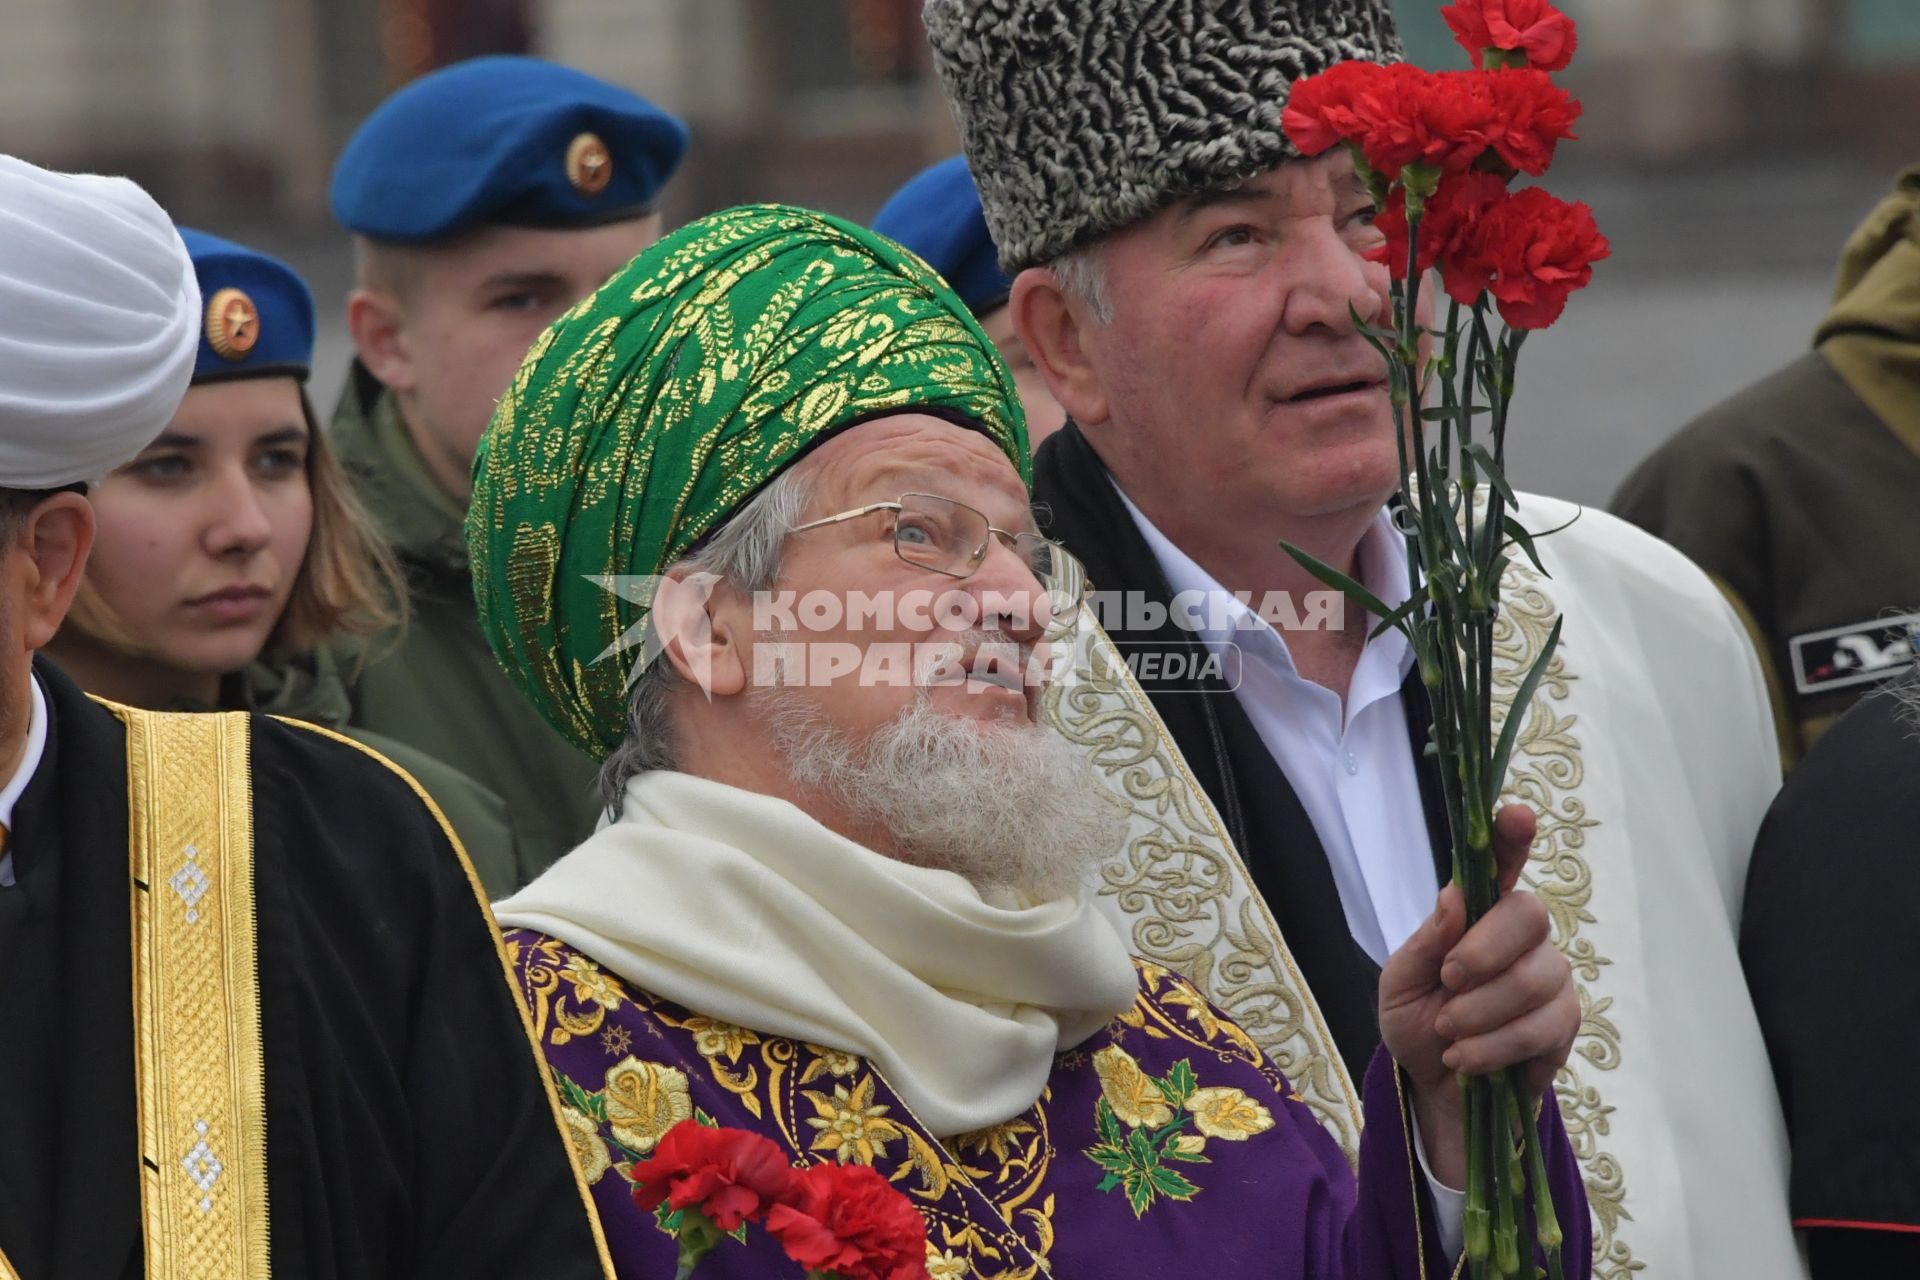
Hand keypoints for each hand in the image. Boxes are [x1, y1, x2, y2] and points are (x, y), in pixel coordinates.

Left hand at [1377, 804, 1578, 1186]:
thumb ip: (1426, 941)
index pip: (1502, 864)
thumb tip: (1454, 897)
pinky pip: (1541, 1027)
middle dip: (1482, 952)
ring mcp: (1549, 978)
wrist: (1433, 1089)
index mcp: (1478, 913)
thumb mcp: (1400, 982)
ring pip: (1534, 978)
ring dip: (1479, 1013)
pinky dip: (1494, 1046)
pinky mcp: (1563, 1025)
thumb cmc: (1417, 1022)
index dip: (1512, 837)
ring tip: (1448, 1035)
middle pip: (1529, 915)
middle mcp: (1521, 937)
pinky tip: (1469, 1059)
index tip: (1515, 814)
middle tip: (1447, 983)